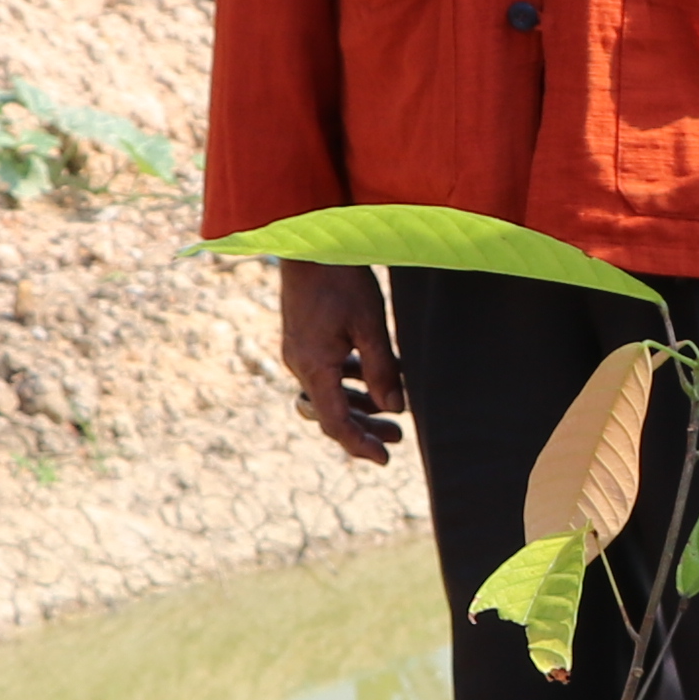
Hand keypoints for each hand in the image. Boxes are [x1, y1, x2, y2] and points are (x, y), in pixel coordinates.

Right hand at [275, 263, 406, 461]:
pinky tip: (374, 374)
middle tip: (399, 438)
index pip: (335, 422)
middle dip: (364, 428)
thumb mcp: (370, 325)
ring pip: (329, 393)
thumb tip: (395, 409)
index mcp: (314, 367)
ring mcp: (299, 351)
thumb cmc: (341, 278)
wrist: (309, 240)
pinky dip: (349, 380)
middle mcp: (300, 364)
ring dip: (359, 405)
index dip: (360, 445)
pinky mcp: (304, 338)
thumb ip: (382, 370)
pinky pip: (326, 372)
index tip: (385, 459)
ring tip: (392, 411)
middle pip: (331, 412)